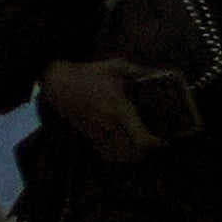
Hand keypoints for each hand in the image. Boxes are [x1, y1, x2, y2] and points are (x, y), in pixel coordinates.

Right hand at [40, 57, 159, 162]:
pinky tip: (125, 148)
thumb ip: (139, 72)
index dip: (156, 144)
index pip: (141, 138)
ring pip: (119, 156)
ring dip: (133, 155)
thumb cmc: (88, 73)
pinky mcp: (87, 135)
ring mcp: (96, 133)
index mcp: (119, 109)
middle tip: (156, 143)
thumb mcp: (116, 66)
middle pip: (133, 153)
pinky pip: (105, 153)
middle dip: (147, 151)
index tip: (165, 140)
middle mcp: (108, 125)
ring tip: (142, 146)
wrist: (57, 82)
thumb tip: (158, 74)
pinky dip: (117, 155)